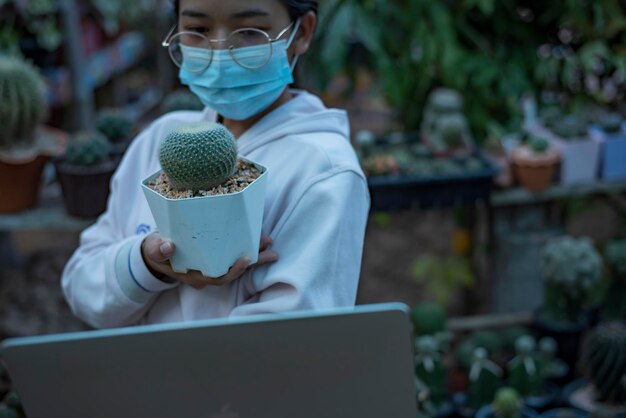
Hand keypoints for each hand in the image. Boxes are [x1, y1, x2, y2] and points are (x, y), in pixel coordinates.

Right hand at [140, 233, 277, 289]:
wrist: (157, 252)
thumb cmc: (157, 250)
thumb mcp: (154, 249)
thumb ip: (159, 249)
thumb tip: (168, 247)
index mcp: (194, 275)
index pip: (218, 278)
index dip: (233, 271)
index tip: (246, 259)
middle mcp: (207, 274)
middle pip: (234, 271)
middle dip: (253, 263)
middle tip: (271, 252)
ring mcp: (212, 266)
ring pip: (237, 264)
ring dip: (255, 255)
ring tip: (269, 244)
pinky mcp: (216, 256)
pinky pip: (234, 255)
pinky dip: (246, 247)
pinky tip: (258, 238)